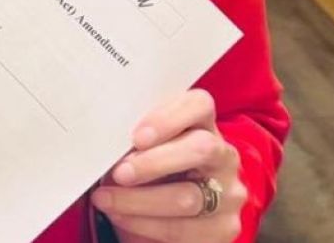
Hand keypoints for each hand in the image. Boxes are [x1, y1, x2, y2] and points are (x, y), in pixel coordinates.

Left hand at [90, 89, 245, 241]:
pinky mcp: (225, 228)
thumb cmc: (147, 172)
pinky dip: (144, 224)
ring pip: (188, 197)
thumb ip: (134, 141)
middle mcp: (224, 156)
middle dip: (154, 163)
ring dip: (139, 200)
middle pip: (201, 148)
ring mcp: (229, 193)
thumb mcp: (142, 150)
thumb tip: (105, 143)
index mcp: (203, 124)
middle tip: (119, 173)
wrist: (160, 216)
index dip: (169, 117)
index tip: (136, 136)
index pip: (199, 104)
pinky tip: (120, 217)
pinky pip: (182, 230)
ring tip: (105, 199)